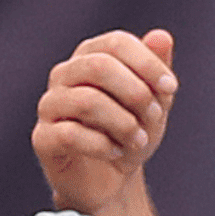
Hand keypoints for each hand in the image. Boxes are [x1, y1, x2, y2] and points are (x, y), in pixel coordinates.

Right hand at [32, 29, 177, 215]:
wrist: (112, 179)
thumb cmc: (131, 132)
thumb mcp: (155, 101)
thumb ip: (158, 69)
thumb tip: (161, 36)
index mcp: (91, 56)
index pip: (116, 43)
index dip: (147, 63)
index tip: (171, 87)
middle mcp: (65, 75)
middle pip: (99, 66)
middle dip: (136, 93)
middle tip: (154, 116)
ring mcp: (50, 105)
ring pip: (87, 101)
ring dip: (124, 123)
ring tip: (139, 140)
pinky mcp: (43, 137)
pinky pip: (71, 134)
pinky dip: (103, 145)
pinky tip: (116, 152)